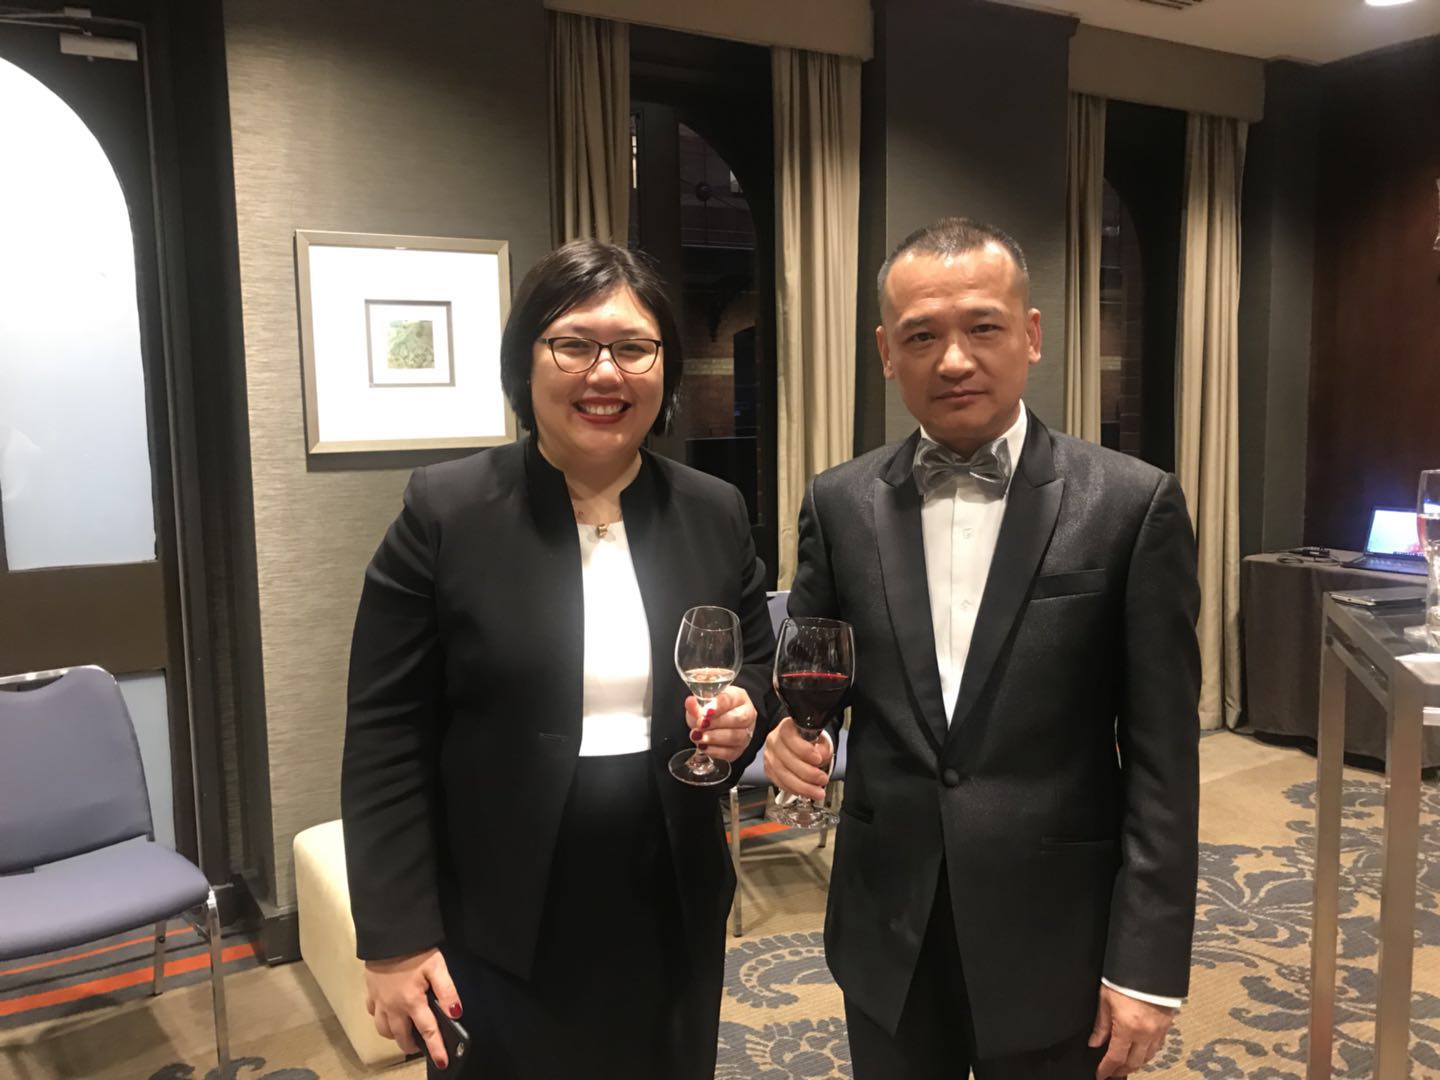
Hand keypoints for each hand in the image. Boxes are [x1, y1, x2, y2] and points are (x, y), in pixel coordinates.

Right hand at [363, 947, 460, 1068]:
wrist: (388, 934)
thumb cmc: (415, 950)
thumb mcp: (437, 967)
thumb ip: (447, 991)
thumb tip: (455, 1013)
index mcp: (412, 1002)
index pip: (427, 1031)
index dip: (436, 1048)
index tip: (443, 1062)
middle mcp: (393, 1007)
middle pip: (401, 1036)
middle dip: (411, 1045)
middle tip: (420, 1047)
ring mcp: (379, 1001)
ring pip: (383, 1029)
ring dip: (394, 1035)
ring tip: (404, 1033)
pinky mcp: (370, 992)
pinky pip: (373, 1014)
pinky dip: (381, 1019)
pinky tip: (388, 1014)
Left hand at [685, 686, 757, 762]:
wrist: (713, 725)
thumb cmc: (711, 711)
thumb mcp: (701, 704)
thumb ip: (695, 704)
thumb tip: (690, 702)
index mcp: (739, 697)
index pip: (732, 699)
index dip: (719, 705)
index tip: (705, 711)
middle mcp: (747, 714)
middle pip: (739, 719)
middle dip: (717, 723)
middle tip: (700, 725)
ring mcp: (746, 733)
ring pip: (736, 737)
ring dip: (714, 738)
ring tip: (698, 737)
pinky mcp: (739, 750)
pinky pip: (730, 753)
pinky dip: (715, 751)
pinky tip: (703, 747)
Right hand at [763, 716, 832, 802]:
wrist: (800, 746)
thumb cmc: (808, 741)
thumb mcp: (820, 739)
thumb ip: (823, 746)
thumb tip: (821, 755)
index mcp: (786, 728)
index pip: (790, 738)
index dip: (804, 751)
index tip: (818, 759)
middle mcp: (774, 741)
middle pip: (786, 760)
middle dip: (807, 773)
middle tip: (822, 779)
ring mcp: (769, 756)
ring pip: (782, 774)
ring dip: (802, 786)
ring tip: (817, 791)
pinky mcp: (768, 770)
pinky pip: (780, 783)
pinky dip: (794, 789)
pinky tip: (805, 792)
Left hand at [1090, 984, 1173, 1077]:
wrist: (1147, 965)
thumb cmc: (1123, 979)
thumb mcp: (1105, 1000)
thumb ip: (1101, 1025)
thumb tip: (1094, 1043)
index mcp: (1127, 1028)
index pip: (1115, 1057)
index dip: (1107, 1068)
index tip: (1100, 1075)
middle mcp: (1145, 1033)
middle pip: (1134, 1062)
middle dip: (1121, 1069)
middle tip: (1112, 1072)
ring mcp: (1158, 1031)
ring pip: (1148, 1057)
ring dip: (1136, 1063)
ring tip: (1125, 1064)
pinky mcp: (1167, 1025)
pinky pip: (1158, 1046)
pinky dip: (1148, 1052)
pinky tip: (1141, 1051)